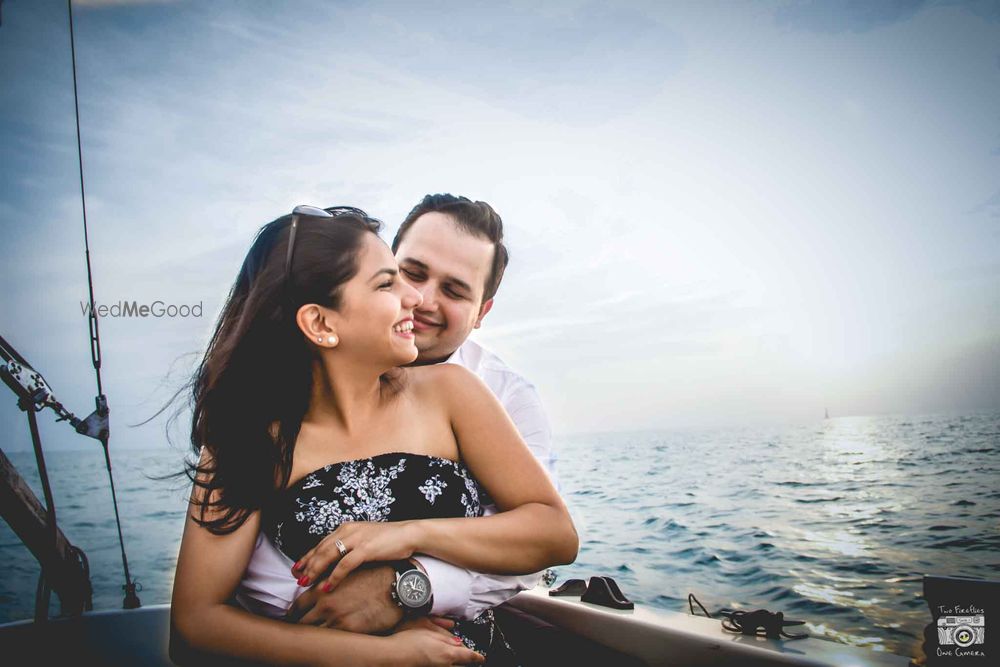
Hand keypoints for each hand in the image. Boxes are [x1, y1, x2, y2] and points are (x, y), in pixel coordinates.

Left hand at [285, 564, 403, 632]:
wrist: (395, 585)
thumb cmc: (374, 576)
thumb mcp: (345, 575)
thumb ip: (328, 582)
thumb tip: (316, 591)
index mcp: (322, 588)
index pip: (297, 605)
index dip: (293, 614)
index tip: (293, 618)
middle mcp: (325, 604)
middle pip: (301, 623)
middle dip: (298, 628)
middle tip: (297, 634)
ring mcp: (336, 619)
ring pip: (313, 635)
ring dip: (311, 638)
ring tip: (311, 641)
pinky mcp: (349, 631)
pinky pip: (331, 641)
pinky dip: (327, 643)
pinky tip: (328, 643)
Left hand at [292, 521, 416, 592]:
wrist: (409, 534)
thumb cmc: (389, 539)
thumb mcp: (364, 539)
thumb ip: (349, 545)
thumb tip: (335, 559)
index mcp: (346, 528)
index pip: (321, 543)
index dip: (308, 556)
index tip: (297, 568)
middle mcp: (348, 531)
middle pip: (321, 549)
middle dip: (307, 565)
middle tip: (297, 578)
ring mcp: (357, 539)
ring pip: (328, 556)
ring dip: (315, 570)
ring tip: (306, 583)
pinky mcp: (366, 549)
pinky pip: (345, 565)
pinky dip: (334, 577)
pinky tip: (327, 586)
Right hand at [385, 620, 483, 665]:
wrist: (391, 657)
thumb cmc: (407, 642)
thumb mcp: (428, 631)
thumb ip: (445, 637)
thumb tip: (458, 642)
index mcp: (448, 654)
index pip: (469, 656)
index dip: (477, 657)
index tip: (481, 657)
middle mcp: (444, 666)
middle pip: (459, 663)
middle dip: (463, 658)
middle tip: (463, 653)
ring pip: (449, 665)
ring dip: (451, 659)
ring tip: (442, 651)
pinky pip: (439, 665)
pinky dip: (441, 661)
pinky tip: (432, 655)